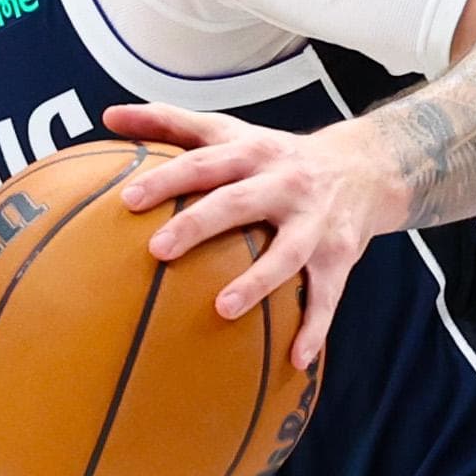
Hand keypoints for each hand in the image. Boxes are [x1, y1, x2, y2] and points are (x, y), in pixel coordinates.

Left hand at [105, 102, 393, 369]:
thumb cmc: (275, 155)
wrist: (366, 167)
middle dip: (199, 224)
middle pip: (238, 202)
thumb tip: (109, 114)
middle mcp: (284, 183)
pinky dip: (314, 328)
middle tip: (158, 250)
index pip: (203, 164)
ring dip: (257, 281)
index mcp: (250, 153)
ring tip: (222, 309)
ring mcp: (314, 221)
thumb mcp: (230, 132)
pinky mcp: (340, 255)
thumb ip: (170, 123)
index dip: (167, 179)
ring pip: (286, 253)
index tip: (128, 201)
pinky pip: (327, 295)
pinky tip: (295, 360)